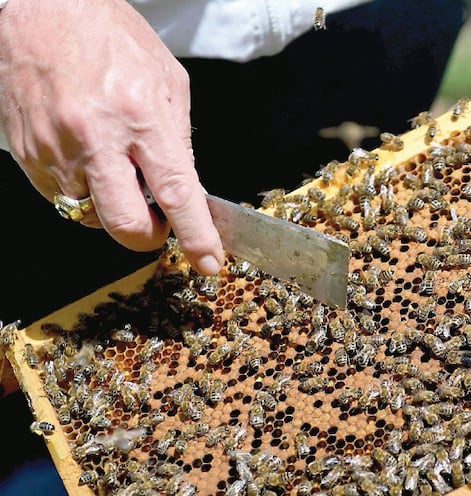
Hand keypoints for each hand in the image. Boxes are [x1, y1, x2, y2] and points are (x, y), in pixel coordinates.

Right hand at [0, 0, 223, 273]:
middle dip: (150, 237)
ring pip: (90, 217)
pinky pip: (60, 198)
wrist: (41, 6)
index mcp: (139, 115)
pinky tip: (90, 160)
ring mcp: (54, 148)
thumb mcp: (168, 80)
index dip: (196, 236)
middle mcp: (94, 136)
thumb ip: (179, 141)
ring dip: (113, 209)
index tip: (209, 260)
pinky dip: (82, 192)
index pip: (175, 194)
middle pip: (126, 225)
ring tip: (119, 171)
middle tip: (160, 222)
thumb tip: (187, 193)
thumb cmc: (110, 36)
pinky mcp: (26, 153)